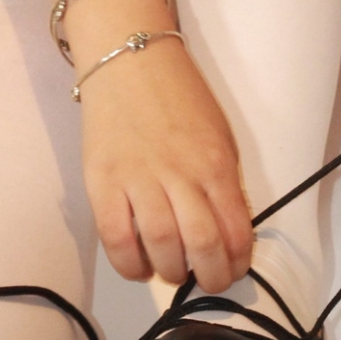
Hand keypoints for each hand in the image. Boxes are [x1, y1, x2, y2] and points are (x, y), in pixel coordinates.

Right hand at [79, 38, 254, 293]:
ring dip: (171, 271)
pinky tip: (139, 265)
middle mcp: (180, 174)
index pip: (235, 230)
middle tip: (206, 280)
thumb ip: (222, 182)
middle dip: (210, 277)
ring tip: (172, 269)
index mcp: (215, 162)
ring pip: (162, 248)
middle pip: (202, 245)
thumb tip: (225, 231)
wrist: (129, 59)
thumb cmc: (179, 95)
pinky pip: (116, 240)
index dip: (237, 262)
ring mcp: (139, 179)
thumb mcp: (217, 134)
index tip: (232, 269)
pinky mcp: (103, 182)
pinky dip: (130, 265)